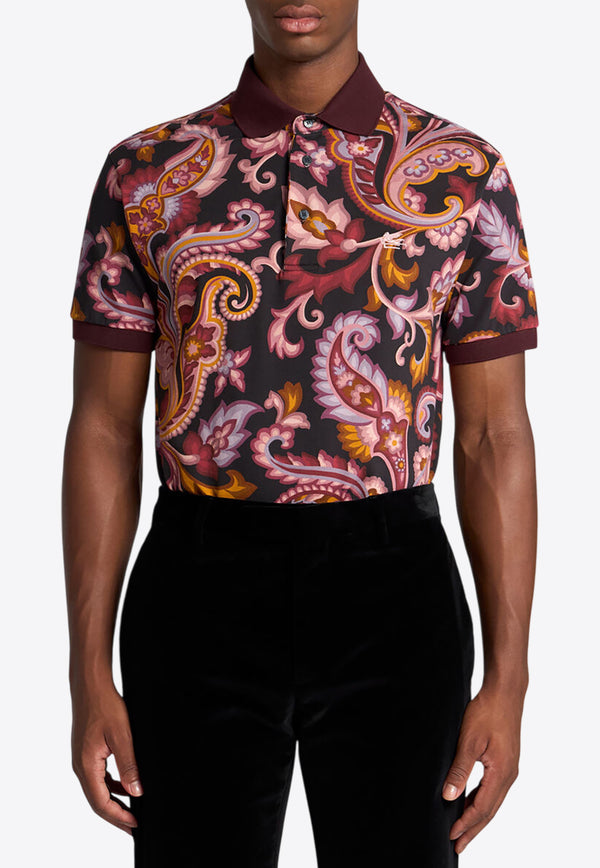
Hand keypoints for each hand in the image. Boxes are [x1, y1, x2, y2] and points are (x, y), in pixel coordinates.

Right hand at [71, 681, 142, 834]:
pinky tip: (124, 786)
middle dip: (116, 815)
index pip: (100, 802)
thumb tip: (136, 792)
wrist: (90, 685)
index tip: (134, 825)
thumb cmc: (104, 706)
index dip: (118, 817)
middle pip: (97, 800)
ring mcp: (82, 759)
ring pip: (97, 789)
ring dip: (113, 801)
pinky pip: (97, 777)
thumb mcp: (122, 736)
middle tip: (134, 826)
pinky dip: (110, 786)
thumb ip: (128, 765)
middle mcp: (80, 766)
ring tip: (131, 810)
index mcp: (86, 765)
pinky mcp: (86, 752)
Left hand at [441, 683, 523, 853]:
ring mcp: (509, 769)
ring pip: (492, 801)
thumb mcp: (468, 740)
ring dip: (477, 817)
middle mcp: (509, 775)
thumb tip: (448, 796)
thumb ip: (459, 769)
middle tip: (458, 846)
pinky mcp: (506, 762)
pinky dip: (482, 801)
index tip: (452, 836)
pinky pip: (494, 790)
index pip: (482, 808)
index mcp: (501, 773)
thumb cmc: (487, 712)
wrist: (505, 693)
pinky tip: (471, 803)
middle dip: (473, 829)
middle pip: (490, 810)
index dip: (466, 823)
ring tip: (463, 830)